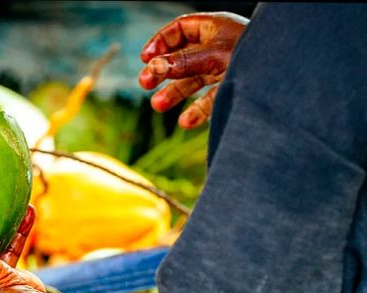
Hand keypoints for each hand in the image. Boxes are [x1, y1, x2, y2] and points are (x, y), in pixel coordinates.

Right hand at [138, 12, 247, 128]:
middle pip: (182, 56)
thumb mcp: (214, 56)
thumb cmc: (256, 55)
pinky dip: (197, 111)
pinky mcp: (233, 90)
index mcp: (216, 27)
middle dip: (163, 71)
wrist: (290, 82)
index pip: (180, 29)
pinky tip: (185, 121)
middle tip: (144, 84)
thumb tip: (152, 67)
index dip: (160, 42)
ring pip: (193, 80)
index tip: (145, 59)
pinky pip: (210, 100)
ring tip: (157, 106)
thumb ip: (183, 62)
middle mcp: (219, 47)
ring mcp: (225, 69)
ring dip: (174, 93)